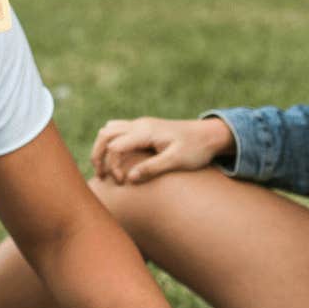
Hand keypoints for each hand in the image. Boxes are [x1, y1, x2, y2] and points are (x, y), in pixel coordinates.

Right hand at [90, 116, 233, 184]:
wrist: (210, 135)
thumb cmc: (196, 149)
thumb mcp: (177, 161)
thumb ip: (152, 169)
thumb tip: (130, 179)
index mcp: (146, 131)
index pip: (116, 146)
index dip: (113, 166)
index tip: (123, 182)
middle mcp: (140, 124)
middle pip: (105, 134)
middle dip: (98, 155)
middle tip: (101, 177)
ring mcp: (141, 124)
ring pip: (109, 130)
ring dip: (102, 148)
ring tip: (105, 169)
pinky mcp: (144, 128)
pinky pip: (118, 131)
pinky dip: (111, 144)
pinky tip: (118, 160)